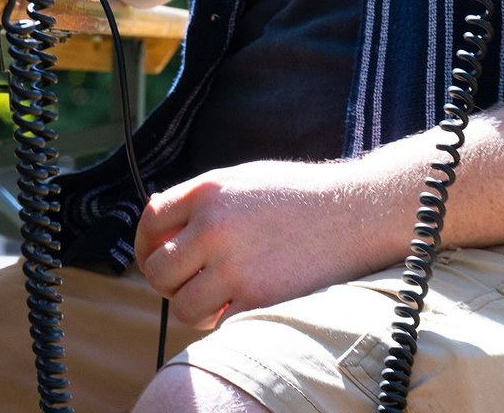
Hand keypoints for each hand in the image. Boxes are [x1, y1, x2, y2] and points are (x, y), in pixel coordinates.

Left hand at [133, 157, 406, 329]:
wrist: (357, 211)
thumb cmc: (299, 196)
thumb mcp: (240, 180)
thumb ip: (199, 201)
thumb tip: (158, 224)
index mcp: (206, 192)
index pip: (149, 223)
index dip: (146, 244)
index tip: (156, 255)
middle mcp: (213, 227)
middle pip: (157, 270)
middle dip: (167, 281)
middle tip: (186, 283)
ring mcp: (236, 266)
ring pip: (182, 306)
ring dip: (194, 308)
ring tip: (214, 300)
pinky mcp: (261, 299)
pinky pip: (220, 324)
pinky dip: (225, 322)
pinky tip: (240, 307)